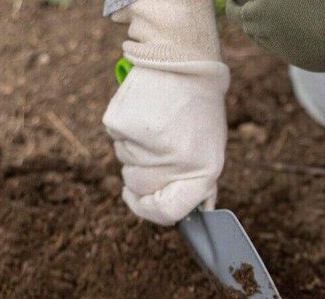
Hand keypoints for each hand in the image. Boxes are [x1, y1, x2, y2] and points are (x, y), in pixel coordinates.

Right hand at [103, 57, 229, 224]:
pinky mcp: (121, 124)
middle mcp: (176, 162)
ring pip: (124, 161)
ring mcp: (146, 144)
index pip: (168, 212)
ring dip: (134, 146)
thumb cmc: (198, 108)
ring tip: (157, 121)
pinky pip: (114, 137)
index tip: (141, 201)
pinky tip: (144, 110)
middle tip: (160, 141)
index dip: (149, 210)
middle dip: (141, 170)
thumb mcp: (210, 147)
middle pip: (138, 187)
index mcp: (203, 172)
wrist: (183, 59)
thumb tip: (196, 213)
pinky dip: (124, 127)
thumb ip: (198, 183)